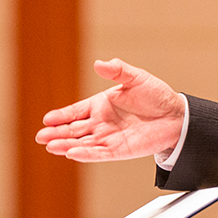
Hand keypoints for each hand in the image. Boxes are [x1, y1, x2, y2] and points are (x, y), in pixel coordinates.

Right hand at [34, 58, 185, 161]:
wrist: (177, 116)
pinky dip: (85, 154)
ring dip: (66, 145)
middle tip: (40, 137)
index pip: (75, 111)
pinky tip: (72, 153)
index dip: (61, 116)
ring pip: (82, 143)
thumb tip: (99, 62)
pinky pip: (99, 153)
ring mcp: (109, 137)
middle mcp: (102, 122)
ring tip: (50, 147)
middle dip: (56, 133)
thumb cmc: (157, 95)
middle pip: (74, 130)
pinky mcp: (119, 150)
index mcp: (101, 104)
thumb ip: (117, 71)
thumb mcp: (136, 78)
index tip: (46, 119)